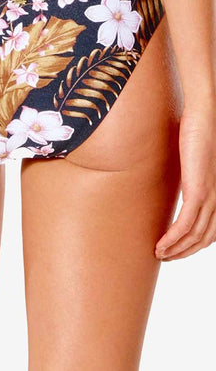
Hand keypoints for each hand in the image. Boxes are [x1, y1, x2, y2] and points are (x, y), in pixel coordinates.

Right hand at [155, 105, 215, 260]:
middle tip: (165, 257)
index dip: (194, 244)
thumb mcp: (195, 159)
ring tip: (160, 254)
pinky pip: (185, 224)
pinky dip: (173, 239)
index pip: (211, 229)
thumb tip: (178, 180)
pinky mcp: (198, 190)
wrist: (206, 114)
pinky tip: (161, 245)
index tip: (175, 248)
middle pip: (205, 238)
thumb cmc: (199, 130)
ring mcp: (210, 196)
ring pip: (195, 236)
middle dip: (184, 252)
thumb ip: (190, 174)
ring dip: (176, 249)